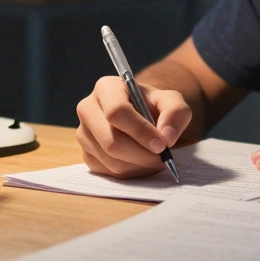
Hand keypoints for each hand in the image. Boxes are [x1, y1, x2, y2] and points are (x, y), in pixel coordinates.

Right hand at [75, 77, 191, 177]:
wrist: (142, 116)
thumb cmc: (154, 106)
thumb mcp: (172, 102)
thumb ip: (175, 113)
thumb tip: (166, 137)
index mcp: (106, 88)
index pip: (116, 112)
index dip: (140, 131)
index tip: (161, 145)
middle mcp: (88, 109)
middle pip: (111, 140)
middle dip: (141, 154)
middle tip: (162, 158)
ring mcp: (83, 133)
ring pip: (110, 160)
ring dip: (138, 165)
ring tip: (154, 159)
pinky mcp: (86, 154)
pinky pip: (108, 172)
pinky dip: (130, 172)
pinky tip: (141, 162)